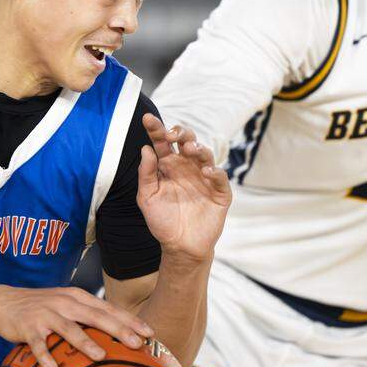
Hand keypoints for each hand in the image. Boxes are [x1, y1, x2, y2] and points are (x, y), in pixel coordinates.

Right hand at [0, 286, 152, 366]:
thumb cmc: (41, 309)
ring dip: (85, 342)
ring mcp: (46, 314)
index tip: (150, 333)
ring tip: (100, 356)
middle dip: (118, 329)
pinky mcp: (28, 327)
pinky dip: (44, 355)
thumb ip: (87, 318)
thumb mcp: (65, 306)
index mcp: (78, 298)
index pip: (109, 308)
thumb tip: (115, 339)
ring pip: (69, 328)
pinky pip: (37, 344)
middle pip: (96, 316)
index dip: (130, 319)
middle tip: (137, 343)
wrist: (3, 302)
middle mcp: (65, 303)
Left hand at [137, 114, 231, 260]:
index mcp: (168, 166)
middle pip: (187, 142)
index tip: (147, 119)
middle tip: (172, 134)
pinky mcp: (219, 192)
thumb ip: (146, 175)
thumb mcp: (147, 198)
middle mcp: (187, 168)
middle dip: (181, 133)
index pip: (163, 143)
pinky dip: (215, 172)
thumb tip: (145, 149)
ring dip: (198, 148)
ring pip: (205, 155)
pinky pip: (220, 178)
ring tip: (190, 149)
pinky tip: (206, 172)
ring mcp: (204, 178)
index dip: (156, 129)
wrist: (180, 247)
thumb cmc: (163, 221)